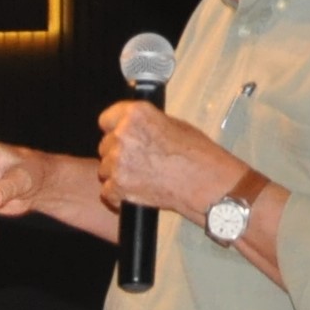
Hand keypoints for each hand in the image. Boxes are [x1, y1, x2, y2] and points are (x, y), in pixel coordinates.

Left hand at [96, 102, 245, 218]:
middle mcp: (122, 136)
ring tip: (142, 175)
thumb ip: (145, 123)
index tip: (120, 135)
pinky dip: (119, 194)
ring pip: (104, 169)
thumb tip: (131, 126)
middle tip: (140, 160)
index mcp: (135, 115)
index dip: (114, 128)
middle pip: (105, 145)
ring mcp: (117, 163)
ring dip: (118, 173)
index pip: (106, 119)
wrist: (205, 182)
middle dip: (118, 153)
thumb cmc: (196, 153)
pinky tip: (137, 190)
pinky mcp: (116, 187)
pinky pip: (107, 190)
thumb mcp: (173, 124)